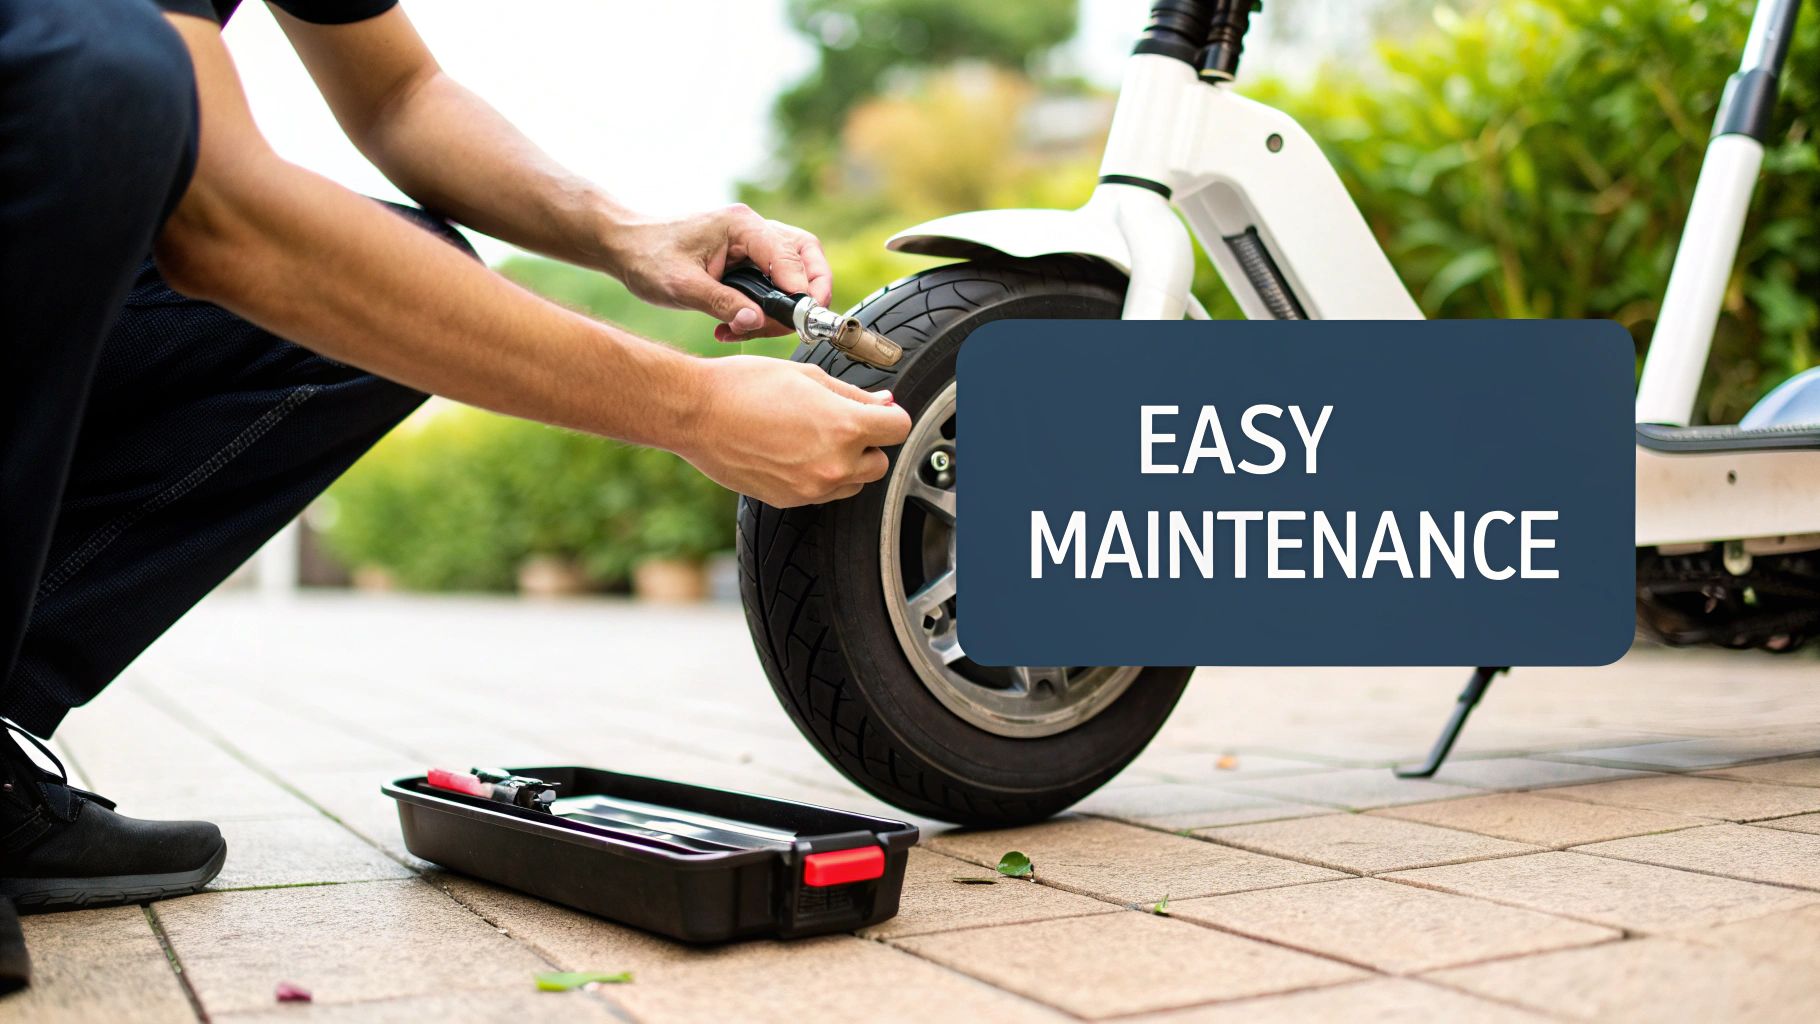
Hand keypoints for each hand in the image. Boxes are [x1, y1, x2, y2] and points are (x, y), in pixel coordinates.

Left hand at [602, 204, 831, 342]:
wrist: (625, 248)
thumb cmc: (648, 257)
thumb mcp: (682, 287)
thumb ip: (723, 304)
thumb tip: (757, 322)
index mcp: (740, 225)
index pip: (789, 254)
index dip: (800, 288)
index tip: (800, 318)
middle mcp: (752, 229)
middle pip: (805, 254)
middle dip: (809, 292)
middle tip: (802, 323)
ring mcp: (751, 243)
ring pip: (794, 271)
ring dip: (782, 307)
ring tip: (750, 330)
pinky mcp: (746, 260)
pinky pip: (772, 284)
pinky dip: (763, 309)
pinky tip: (735, 327)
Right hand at [679, 356, 910, 506]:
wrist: (697, 413)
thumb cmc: (746, 386)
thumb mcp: (807, 377)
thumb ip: (853, 395)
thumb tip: (883, 403)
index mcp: (844, 426)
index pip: (899, 428)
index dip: (889, 416)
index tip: (878, 412)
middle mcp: (834, 464)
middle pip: (880, 462)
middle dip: (867, 443)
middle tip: (839, 422)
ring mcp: (812, 488)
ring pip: (854, 483)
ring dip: (846, 463)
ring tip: (812, 438)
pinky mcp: (791, 500)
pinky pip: (823, 493)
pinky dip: (819, 477)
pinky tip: (793, 452)